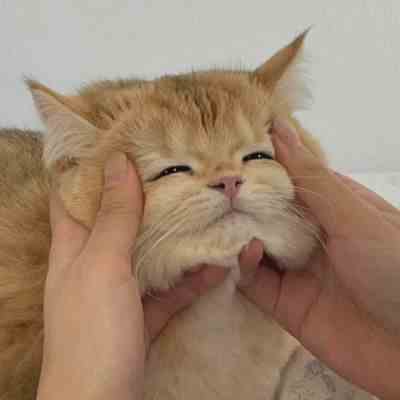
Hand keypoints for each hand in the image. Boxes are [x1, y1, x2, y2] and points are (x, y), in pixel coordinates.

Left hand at [37, 153, 226, 399]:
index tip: (125, 142)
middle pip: (119, 219)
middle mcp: (96, 263)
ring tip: (202, 208)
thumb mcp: (102, 265)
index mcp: (74, 246)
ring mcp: (122, 290)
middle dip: (144, 195)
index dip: (92, 167)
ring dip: (174, 234)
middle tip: (176, 170)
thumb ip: (113, 217)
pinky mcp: (144, 314)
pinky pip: (170, 289)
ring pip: (149, 252)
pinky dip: (191, 278)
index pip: (74, 194)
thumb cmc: (92, 330)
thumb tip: (117, 162)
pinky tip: (218, 264)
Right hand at [238, 120, 399, 399]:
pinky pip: (253, 281)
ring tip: (220, 214)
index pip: (289, 177)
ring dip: (236, 231)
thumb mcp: (355, 217)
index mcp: (332, 208)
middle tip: (214, 182)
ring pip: (254, 244)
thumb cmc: (396, 271)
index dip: (262, 163)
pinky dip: (243, 265)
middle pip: (267, 211)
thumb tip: (279, 128)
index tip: (229, 149)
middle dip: (243, 198)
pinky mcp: (284, 303)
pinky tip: (246, 251)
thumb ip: (312, 179)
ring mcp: (296, 269)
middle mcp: (311, 235)